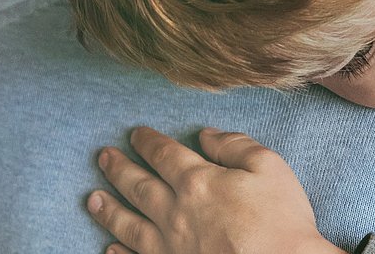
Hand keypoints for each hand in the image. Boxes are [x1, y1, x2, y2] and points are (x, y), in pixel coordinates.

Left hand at [88, 127, 346, 253]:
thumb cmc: (281, 221)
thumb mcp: (269, 167)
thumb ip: (235, 145)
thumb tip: (207, 135)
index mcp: (198, 181)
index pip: (164, 155)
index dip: (147, 142)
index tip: (135, 133)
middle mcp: (176, 212)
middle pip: (138, 186)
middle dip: (118, 169)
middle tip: (103, 157)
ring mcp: (171, 246)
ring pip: (130, 224)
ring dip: (109, 210)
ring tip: (93, 199)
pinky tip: (110, 247)